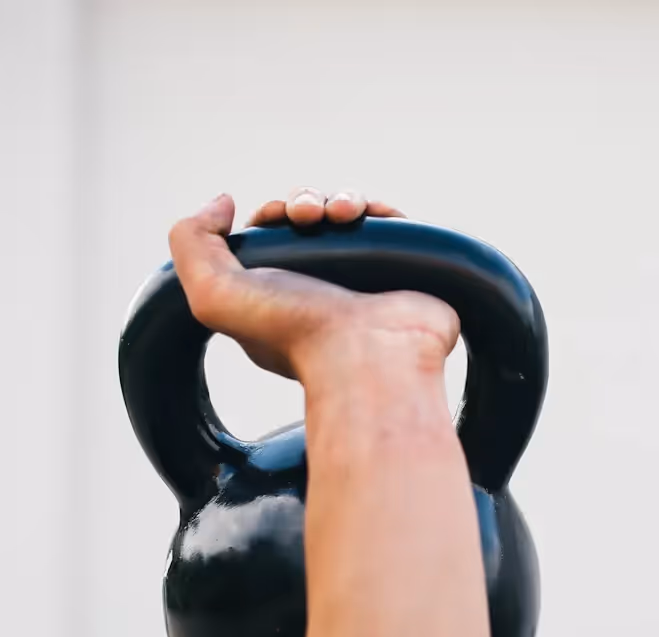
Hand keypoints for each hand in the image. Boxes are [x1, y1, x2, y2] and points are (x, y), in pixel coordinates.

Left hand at [168, 187, 459, 385]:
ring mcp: (368, 279)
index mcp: (281, 295)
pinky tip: (368, 214)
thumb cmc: (295, 334)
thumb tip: (222, 202)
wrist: (368, 353)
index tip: (272, 218)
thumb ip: (192, 241)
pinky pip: (392, 225)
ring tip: (341, 213)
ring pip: (351, 217)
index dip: (269, 216)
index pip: (271, 239)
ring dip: (340, 199)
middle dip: (303, 203)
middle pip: (311, 221)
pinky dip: (379, 210)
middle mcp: (324, 287)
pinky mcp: (406, 270)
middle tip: (306, 216)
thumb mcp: (212, 294)